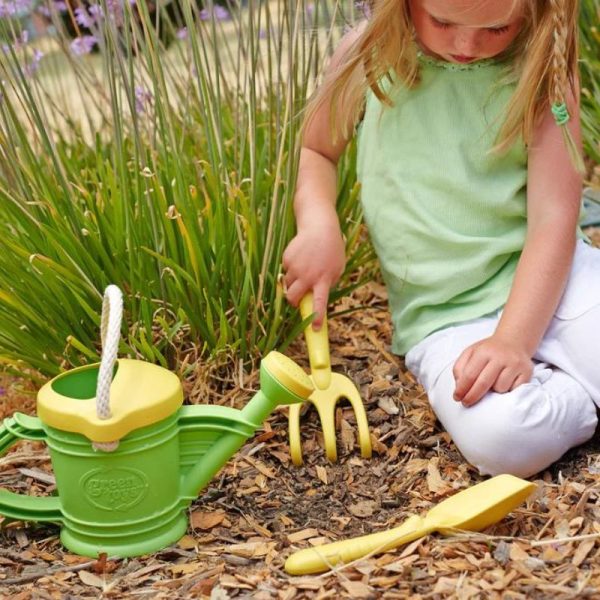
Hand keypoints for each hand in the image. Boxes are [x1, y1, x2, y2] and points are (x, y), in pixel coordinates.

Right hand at [282, 212, 344, 328]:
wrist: (319, 226)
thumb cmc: (332, 249)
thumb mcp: (337, 268)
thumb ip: (328, 283)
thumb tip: (315, 296)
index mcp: (323, 280)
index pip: (319, 303)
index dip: (316, 317)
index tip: (314, 328)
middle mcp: (308, 275)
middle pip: (293, 298)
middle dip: (293, 302)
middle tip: (297, 299)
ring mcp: (296, 267)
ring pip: (288, 284)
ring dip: (293, 283)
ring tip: (304, 269)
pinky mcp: (287, 259)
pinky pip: (286, 271)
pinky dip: (291, 268)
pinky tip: (300, 258)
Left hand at [452, 335, 533, 406]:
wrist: (513, 341)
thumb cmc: (489, 351)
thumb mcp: (470, 352)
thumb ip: (460, 367)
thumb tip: (459, 386)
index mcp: (484, 352)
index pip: (470, 375)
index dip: (462, 389)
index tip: (457, 397)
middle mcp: (500, 357)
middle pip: (483, 384)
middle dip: (472, 396)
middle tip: (466, 402)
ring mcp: (515, 364)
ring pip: (500, 389)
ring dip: (493, 391)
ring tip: (492, 384)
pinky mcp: (527, 372)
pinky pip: (514, 390)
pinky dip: (507, 390)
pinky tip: (505, 383)